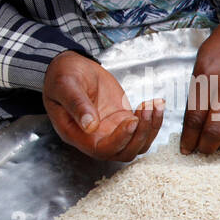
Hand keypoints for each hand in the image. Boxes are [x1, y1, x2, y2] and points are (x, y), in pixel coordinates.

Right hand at [43, 51, 163, 161]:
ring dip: (151, 128)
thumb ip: (77, 104)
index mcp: (76, 134)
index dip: (120, 139)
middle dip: (140, 134)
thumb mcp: (66, 85)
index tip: (132, 120)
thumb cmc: (63, 75)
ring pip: (138, 144)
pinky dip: (154, 120)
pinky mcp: (123, 121)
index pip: (101, 149)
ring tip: (153, 105)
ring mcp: (111, 131)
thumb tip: (90, 126)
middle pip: (124, 152)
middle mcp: (95, 138)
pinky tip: (156, 103)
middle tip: (146, 110)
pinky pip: (143, 130)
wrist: (73, 66)